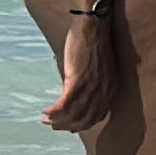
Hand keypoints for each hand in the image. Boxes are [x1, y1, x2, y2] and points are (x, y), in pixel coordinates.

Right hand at [41, 1, 123, 136]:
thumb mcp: (101, 69)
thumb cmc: (95, 45)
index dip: (81, 124)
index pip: (97, 117)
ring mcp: (91, 86)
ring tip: (45, 118)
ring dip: (56, 120)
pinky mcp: (77, 80)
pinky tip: (45, 110)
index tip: (68, 127)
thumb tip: (82, 93)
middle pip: (84, 119)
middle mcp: (103, 91)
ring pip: (73, 114)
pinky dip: (53, 111)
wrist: (94, 27)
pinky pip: (64, 104)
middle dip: (66, 125)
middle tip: (51, 124)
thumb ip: (96, 83)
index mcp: (110, 89)